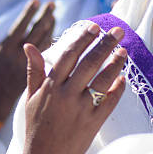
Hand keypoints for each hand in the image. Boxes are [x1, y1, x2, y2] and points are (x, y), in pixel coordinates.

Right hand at [0, 0, 54, 121]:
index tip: (37, 0)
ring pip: (44, 41)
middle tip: (52, 4)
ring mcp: (30, 63)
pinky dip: (54, 42)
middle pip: (36, 31)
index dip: (29, 13)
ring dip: (51, 27)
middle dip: (44, 16)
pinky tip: (56, 33)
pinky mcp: (37, 72)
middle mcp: (19, 55)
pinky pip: (49, 54)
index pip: (20, 25)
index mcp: (6, 48)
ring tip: (54, 15)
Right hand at [23, 23, 126, 153]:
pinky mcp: (93, 123)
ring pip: (103, 81)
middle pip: (89, 63)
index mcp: (50, 87)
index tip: (94, 26)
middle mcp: (66, 96)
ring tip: (124, 50)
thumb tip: (29, 46)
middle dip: (105, 44)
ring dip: (116, 64)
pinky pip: (110, 102)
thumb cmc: (36, 127)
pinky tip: (123, 78)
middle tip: (118, 30)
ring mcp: (81, 110)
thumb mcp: (31, 99)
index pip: (68, 56)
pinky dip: (118, 89)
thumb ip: (34, 71)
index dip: (82, 39)